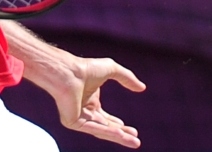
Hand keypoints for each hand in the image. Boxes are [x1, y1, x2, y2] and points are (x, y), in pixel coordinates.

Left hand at [1, 22, 146, 147]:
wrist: (69, 72)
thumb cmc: (86, 68)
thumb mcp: (112, 70)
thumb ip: (127, 78)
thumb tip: (142, 88)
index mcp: (90, 101)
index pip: (106, 119)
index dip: (119, 126)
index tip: (133, 131)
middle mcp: (84, 111)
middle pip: (106, 127)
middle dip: (122, 135)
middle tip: (136, 140)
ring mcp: (78, 118)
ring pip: (102, 131)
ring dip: (119, 137)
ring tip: (134, 142)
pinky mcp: (73, 122)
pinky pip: (93, 129)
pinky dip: (108, 132)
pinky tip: (121, 134)